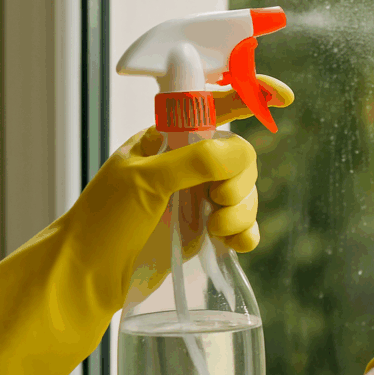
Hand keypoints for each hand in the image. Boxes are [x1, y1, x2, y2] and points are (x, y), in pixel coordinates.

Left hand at [126, 75, 293, 300]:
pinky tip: (234, 244)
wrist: (89, 277)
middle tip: (217, 199)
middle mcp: (187, 165)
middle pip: (242, 157)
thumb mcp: (145, 181)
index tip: (283, 97)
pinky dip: (246, 234)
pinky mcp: (205, 233)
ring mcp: (198, 199)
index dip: (250, 97)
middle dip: (239, 179)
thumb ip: (193, 161)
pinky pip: (244, 226)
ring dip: (241, 211)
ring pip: (246, 193)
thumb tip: (239, 150)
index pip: (215, 107)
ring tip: (216, 230)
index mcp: (168, 139)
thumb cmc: (104, 220)